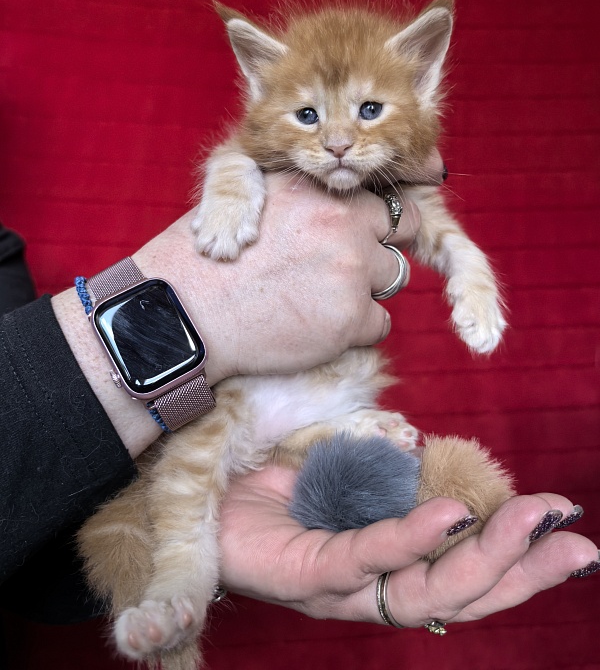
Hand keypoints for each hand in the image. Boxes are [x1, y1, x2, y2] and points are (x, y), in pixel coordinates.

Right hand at [134, 173, 420, 383]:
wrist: (186, 315)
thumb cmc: (208, 260)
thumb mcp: (252, 200)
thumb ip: (304, 197)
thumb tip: (338, 202)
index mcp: (318, 192)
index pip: (385, 198)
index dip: (381, 218)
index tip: (370, 232)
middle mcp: (343, 225)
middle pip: (403, 233)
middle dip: (384, 246)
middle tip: (351, 265)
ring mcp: (351, 272)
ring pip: (395, 277)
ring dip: (370, 287)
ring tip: (325, 298)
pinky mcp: (350, 320)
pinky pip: (380, 324)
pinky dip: (358, 329)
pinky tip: (320, 326)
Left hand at [219, 464, 597, 624]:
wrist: (210, 488)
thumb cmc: (281, 481)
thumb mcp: (350, 465)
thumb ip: (392, 466)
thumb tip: (430, 452)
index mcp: (393, 563)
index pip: (468, 570)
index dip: (521, 556)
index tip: (569, 526)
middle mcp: (374, 586)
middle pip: (460, 594)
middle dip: (523, 569)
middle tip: (574, 540)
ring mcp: (342, 587)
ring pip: (423, 590)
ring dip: (482, 556)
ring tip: (528, 523)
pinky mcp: (305, 576)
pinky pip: (363, 560)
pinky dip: (410, 539)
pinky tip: (448, 516)